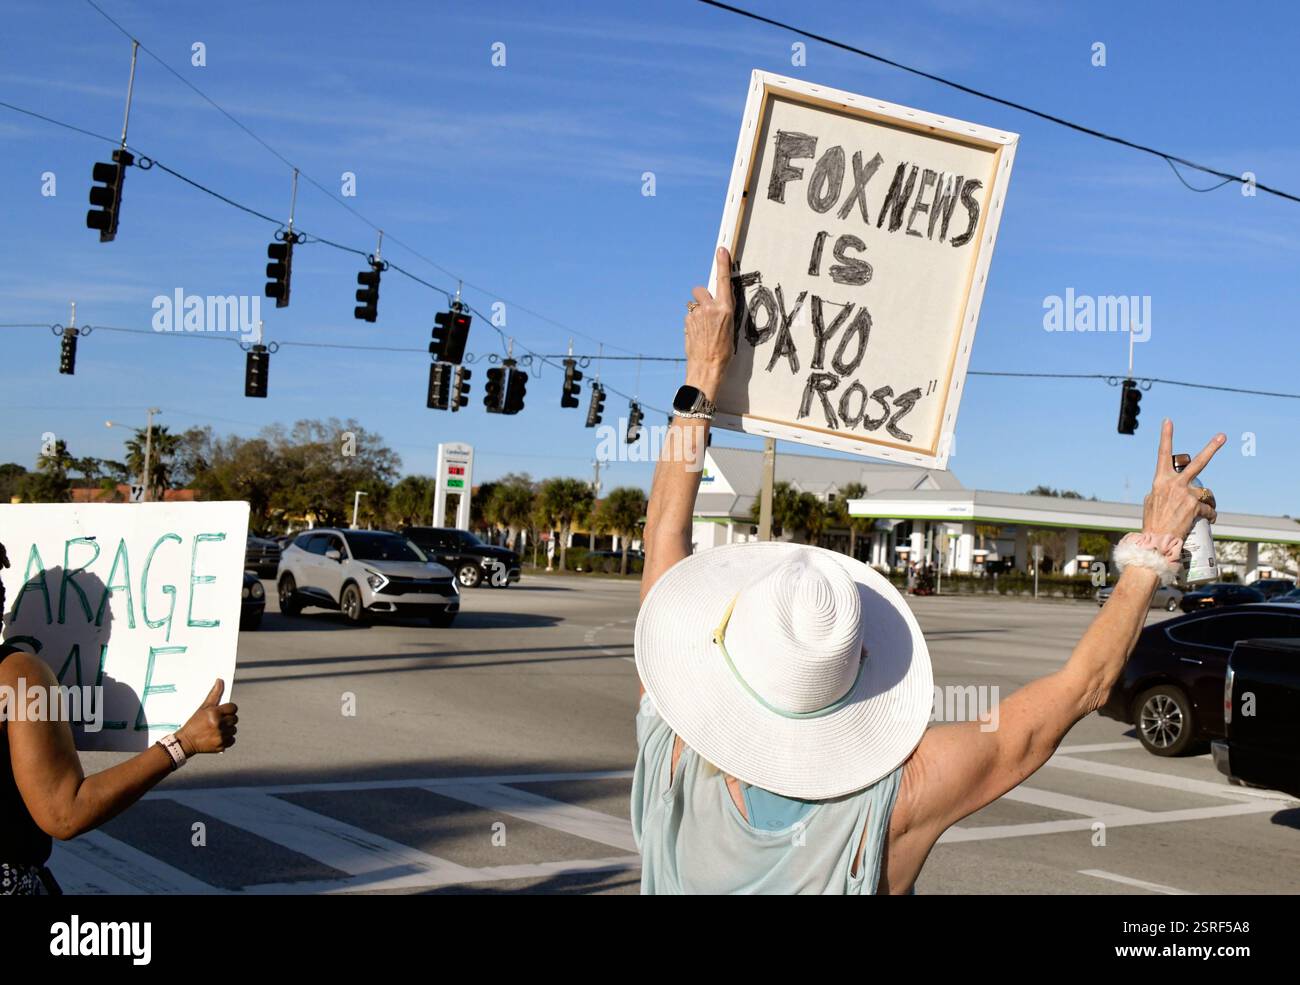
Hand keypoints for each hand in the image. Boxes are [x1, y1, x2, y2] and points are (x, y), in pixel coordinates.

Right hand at [175, 678, 237, 755]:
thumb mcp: (203, 708)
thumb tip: (220, 680)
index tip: (224, 712)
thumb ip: (214, 694)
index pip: (233, 708)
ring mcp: (220, 736)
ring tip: (217, 729)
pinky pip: (232, 740)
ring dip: (228, 729)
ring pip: (234, 730)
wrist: (185, 742)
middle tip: (218, 721)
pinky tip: (218, 736)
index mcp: (214, 713)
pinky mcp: (221, 746)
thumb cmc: (194, 723)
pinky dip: (227, 739)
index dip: (229, 709)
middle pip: (235, 719)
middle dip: (228, 719)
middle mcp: (218, 725)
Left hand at [683, 246, 735, 397]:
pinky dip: (693, 322)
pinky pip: (690, 316)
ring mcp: (696, 315)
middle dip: (702, 297)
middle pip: (701, 290)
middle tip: (707, 311)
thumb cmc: (723, 351)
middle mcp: (709, 308)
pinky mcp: (687, 322)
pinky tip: (698, 334)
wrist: (707, 367)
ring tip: (704, 329)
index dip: (723, 264)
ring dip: (698, 311)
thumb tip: (717, 305)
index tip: (721, 250)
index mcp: (725, 309)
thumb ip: (722, 312)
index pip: (724, 281)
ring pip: (694, 305)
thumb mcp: (730, 328)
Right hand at [1142, 420, 1223, 539]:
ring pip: (1207, 492)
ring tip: (1204, 511)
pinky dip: (1209, 515)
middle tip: (1222, 436)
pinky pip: (1209, 509)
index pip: (1163, 454)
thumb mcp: (1150, 502)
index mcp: (1160, 480)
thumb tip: (1169, 489)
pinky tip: (1206, 520)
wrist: (1156, 541)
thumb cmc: (1152, 523)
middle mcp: (1174, 484)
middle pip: (1198, 462)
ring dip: (1207, 501)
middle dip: (1212, 448)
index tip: (1168, 421)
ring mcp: (1186, 494)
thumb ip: (1160, 491)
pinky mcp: (1195, 506)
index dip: (1166, 436)